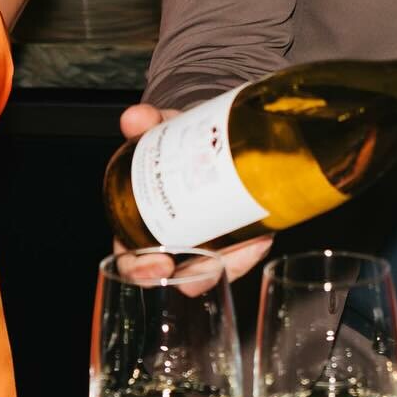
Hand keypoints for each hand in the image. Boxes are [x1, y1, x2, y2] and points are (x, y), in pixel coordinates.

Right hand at [113, 103, 272, 289]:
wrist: (202, 133)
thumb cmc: (173, 140)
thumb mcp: (160, 129)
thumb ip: (146, 122)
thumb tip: (135, 117)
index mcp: (137, 228)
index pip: (132, 265)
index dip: (141, 272)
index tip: (159, 266)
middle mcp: (171, 244)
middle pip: (178, 279)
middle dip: (195, 278)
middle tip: (212, 266)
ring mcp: (205, 244)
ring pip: (216, 271)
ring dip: (234, 264)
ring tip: (252, 244)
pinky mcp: (233, 237)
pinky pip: (241, 253)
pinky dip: (252, 248)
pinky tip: (263, 236)